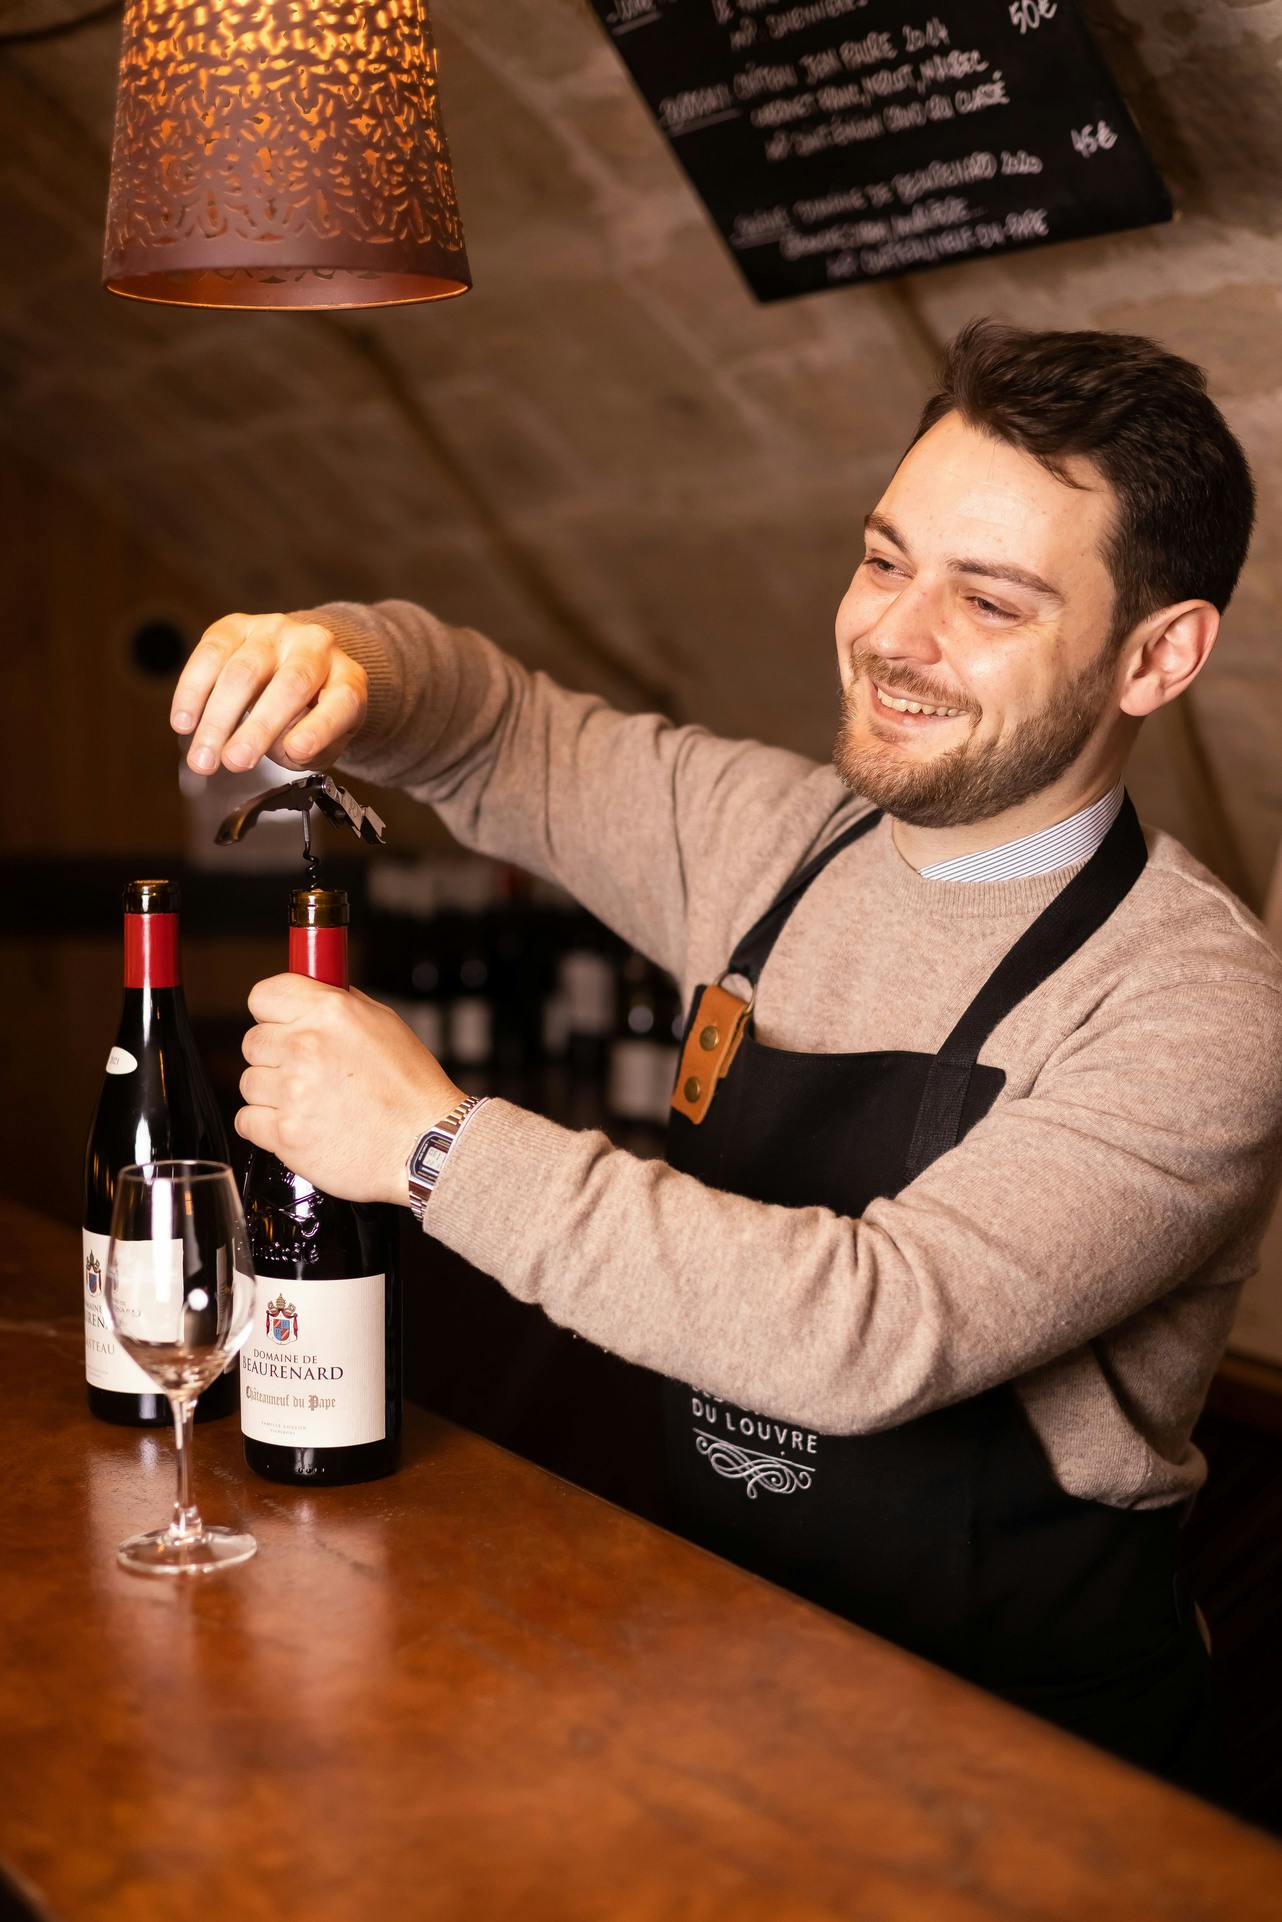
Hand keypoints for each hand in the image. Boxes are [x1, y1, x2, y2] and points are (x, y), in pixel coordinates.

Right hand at [171, 612, 367, 775]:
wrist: (298, 665)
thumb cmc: (310, 713)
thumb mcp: (323, 741)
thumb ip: (308, 748)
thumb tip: (280, 745)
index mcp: (348, 678)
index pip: (341, 701)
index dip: (320, 728)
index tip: (297, 751)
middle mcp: (316, 647)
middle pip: (289, 684)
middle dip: (257, 728)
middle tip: (234, 762)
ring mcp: (276, 631)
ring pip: (243, 671)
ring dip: (217, 718)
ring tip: (202, 757)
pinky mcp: (237, 625)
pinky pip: (210, 654)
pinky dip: (193, 692)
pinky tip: (184, 723)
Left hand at [237, 976, 466, 1205]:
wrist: (425, 1146)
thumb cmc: (412, 1089)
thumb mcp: (386, 1024)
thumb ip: (342, 1004)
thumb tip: (314, 992)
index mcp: (329, 1013)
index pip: (264, 996)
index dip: (272, 1011)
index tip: (280, 1022)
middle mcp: (305, 1047)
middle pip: (253, 1042)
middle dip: (274, 1055)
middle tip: (305, 1070)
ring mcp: (292, 1092)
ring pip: (249, 1082)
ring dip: (272, 1093)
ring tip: (309, 1102)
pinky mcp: (284, 1134)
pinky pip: (247, 1121)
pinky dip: (267, 1126)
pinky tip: (298, 1124)